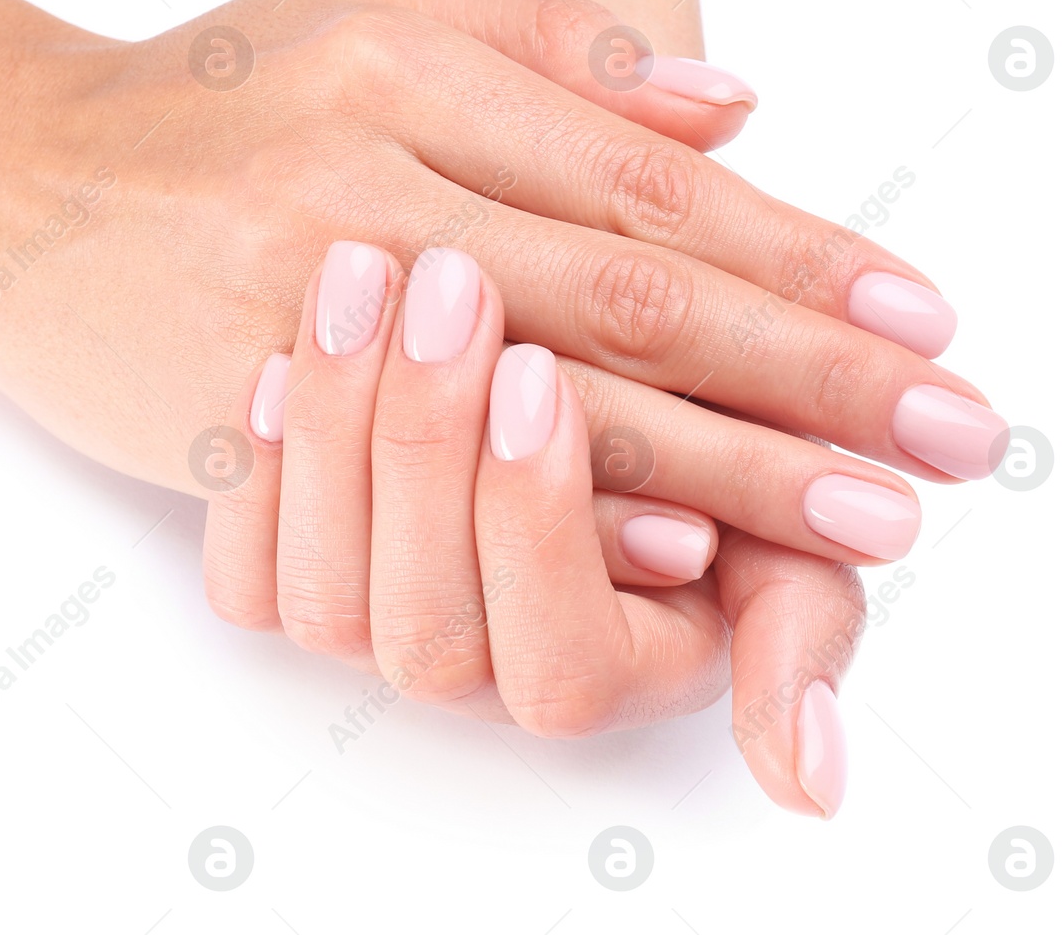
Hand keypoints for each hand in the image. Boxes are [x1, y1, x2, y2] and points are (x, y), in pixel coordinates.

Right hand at [0, 0, 1001, 516]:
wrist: (2, 176)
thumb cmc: (209, 91)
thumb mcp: (372, 12)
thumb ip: (555, 46)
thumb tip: (736, 103)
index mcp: (400, 81)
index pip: (642, 182)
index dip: (792, 253)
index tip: (917, 314)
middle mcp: (356, 198)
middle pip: (627, 304)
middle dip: (803, 380)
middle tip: (944, 439)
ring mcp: (292, 322)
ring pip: (544, 413)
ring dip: (724, 471)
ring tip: (859, 516)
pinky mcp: (237, 426)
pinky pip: (426, 498)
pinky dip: (553, 526)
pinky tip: (672, 559)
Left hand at [205, 240, 861, 816]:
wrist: (539, 369)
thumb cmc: (677, 446)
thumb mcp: (774, 528)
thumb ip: (798, 627)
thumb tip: (815, 786)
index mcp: (596, 668)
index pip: (563, 668)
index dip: (540, 525)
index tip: (539, 373)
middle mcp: (476, 666)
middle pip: (428, 626)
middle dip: (431, 450)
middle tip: (450, 287)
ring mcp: (374, 627)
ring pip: (328, 596)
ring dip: (337, 432)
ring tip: (361, 275)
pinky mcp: (289, 581)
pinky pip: (245, 569)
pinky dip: (253, 468)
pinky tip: (267, 358)